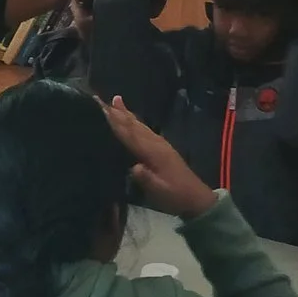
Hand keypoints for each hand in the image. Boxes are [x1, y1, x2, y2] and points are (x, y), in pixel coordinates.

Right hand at [103, 94, 216, 219]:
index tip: (102, 109)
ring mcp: (160, 144)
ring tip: (116, 99)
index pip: (130, 135)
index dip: (116, 122)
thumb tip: (133, 167)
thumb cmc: (175, 195)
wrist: (196, 198)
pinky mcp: (163, 148)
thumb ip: (147, 179)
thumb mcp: (160, 191)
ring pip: (140, 125)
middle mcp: (156, 143)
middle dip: (118, 111)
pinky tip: (133, 119)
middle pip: (134, 125)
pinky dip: (136, 121)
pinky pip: (146, 130)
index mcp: (153, 153)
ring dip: (127, 113)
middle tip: (101, 98)